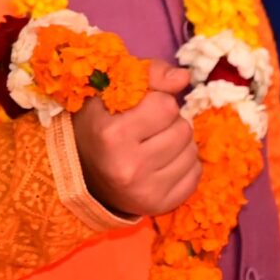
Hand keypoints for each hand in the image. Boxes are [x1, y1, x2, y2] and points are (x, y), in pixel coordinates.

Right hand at [74, 62, 200, 217]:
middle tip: (150, 128)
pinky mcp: (161, 205)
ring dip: (179, 142)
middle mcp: (129, 166)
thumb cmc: (98, 125)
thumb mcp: (111, 91)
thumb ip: (149, 74)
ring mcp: (146, 190)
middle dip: (170, 122)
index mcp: (112, 134)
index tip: (140, 109)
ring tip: (157, 144)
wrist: (83, 175)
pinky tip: (164, 162)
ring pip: (192, 151)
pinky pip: (196, 174)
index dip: (156, 101)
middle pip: (183, 129)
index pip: (165, 105)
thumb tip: (184, 77)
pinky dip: (185, 164)